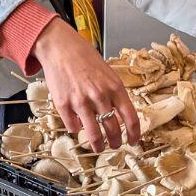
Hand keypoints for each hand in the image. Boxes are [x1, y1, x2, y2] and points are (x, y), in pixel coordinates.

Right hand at [32, 18, 139, 151]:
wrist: (60, 47)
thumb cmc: (85, 58)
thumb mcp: (107, 74)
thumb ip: (114, 94)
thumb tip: (117, 116)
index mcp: (115, 87)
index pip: (131, 117)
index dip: (134, 134)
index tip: (134, 142)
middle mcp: (100, 96)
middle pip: (112, 129)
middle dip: (115, 142)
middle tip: (114, 146)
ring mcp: (81, 102)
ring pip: (93, 134)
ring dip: (97, 144)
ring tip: (98, 147)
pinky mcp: (63, 105)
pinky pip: (73, 127)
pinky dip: (76, 129)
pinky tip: (77, 125)